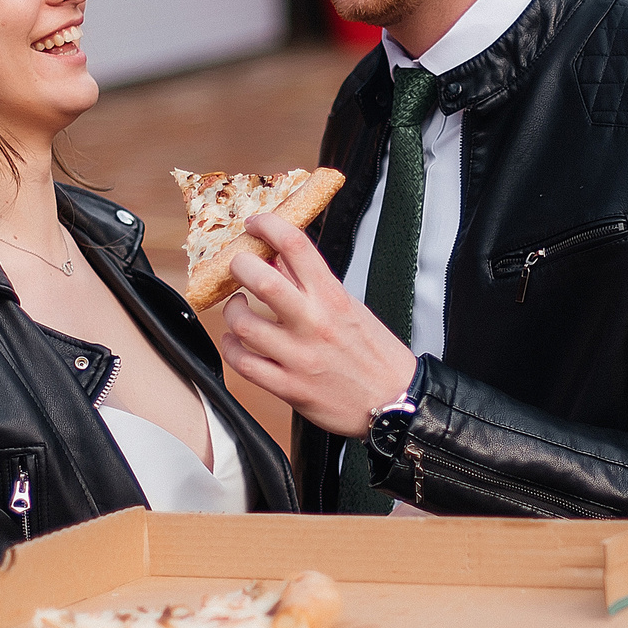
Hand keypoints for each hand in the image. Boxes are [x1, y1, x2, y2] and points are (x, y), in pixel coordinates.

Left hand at [217, 213, 419, 436]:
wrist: (395, 403)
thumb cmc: (375, 355)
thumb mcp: (351, 307)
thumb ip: (313, 283)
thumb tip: (280, 257)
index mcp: (333, 298)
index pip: (296, 246)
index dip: (269, 226)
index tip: (256, 225)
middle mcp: (314, 324)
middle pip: (261, 280)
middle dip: (239, 266)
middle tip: (238, 267)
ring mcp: (299, 357)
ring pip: (243, 325)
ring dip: (232, 312)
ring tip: (238, 309)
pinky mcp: (289, 388)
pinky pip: (243, 364)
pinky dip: (232, 348)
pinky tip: (237, 342)